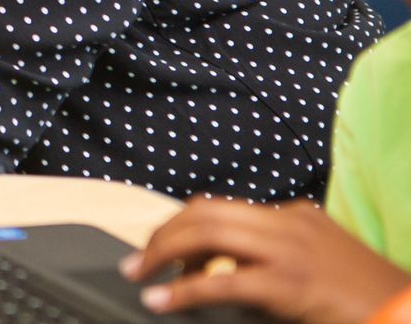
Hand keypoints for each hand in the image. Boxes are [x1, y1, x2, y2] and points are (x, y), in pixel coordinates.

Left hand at [124, 196, 410, 321]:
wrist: (407, 313)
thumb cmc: (364, 299)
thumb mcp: (317, 266)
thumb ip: (275, 259)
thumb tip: (222, 272)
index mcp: (294, 217)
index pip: (221, 209)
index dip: (183, 229)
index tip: (163, 252)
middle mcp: (288, 223)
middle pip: (205, 212)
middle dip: (163, 234)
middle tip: (138, 260)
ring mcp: (290, 250)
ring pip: (207, 233)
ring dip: (162, 252)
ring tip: (139, 273)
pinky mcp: (291, 284)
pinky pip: (222, 282)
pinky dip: (183, 290)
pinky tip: (162, 300)